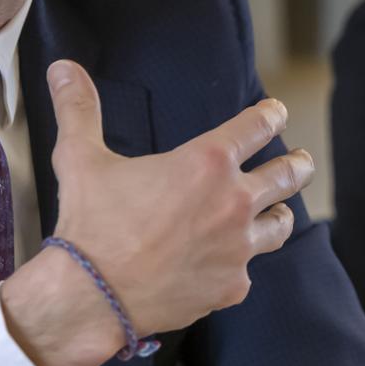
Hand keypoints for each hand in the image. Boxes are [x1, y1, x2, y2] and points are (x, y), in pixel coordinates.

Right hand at [0, 60, 313, 365]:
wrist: (91, 297)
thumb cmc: (90, 224)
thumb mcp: (81, 158)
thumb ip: (80, 109)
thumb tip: (63, 68)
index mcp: (207, 162)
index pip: (258, 127)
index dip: (271, 116)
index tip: (276, 113)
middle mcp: (234, 202)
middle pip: (289, 175)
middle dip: (299, 164)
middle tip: (302, 161)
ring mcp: (238, 248)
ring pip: (280, 225)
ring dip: (280, 213)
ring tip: (278, 211)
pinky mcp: (232, 286)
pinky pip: (248, 269)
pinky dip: (239, 263)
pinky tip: (228, 263)